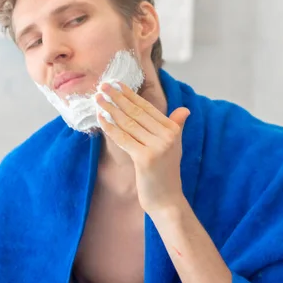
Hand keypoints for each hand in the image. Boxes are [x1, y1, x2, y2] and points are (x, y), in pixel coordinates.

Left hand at [95, 82, 189, 213]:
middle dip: (118, 98)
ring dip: (111, 109)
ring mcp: (157, 147)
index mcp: (173, 129)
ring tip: (98, 98)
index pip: (147, 108)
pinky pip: (124, 139)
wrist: (166, 199)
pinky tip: (101, 118)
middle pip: (137, 113)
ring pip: (129, 124)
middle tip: (102, 85)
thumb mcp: (174, 146)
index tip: (116, 84)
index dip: (131, 95)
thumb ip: (175, 126)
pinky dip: (111, 128)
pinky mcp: (145, 158)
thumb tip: (184, 110)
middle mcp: (168, 135)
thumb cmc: (165, 172)